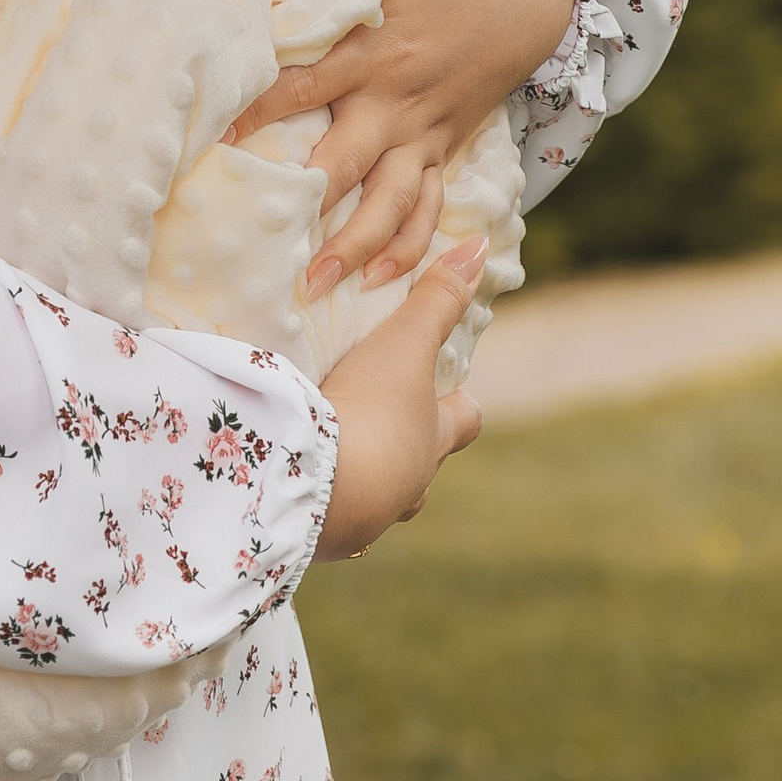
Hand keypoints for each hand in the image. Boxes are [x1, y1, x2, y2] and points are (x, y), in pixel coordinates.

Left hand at [229, 0, 576, 296]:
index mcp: (373, 50)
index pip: (304, 84)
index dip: (259, 109)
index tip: (215, 138)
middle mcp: (396, 100)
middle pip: (345, 159)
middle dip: (306, 201)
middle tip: (260, 239)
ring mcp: (425, 132)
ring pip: (390, 200)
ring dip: (355, 243)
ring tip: (316, 285)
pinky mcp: (446, 147)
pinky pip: (431, 205)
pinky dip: (412, 246)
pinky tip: (383, 280)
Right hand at [313, 239, 486, 558]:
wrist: (318, 488)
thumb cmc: (371, 411)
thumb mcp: (404, 345)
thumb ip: (436, 298)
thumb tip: (480, 247)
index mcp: (433, 438)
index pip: (465, 421)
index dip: (461, 403)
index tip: (450, 387)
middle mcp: (410, 482)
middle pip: (424, 465)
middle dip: (409, 443)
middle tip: (383, 415)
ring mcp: (371, 515)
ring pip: (382, 496)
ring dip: (367, 474)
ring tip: (338, 450)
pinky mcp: (327, 533)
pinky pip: (334, 514)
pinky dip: (325, 494)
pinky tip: (300, 477)